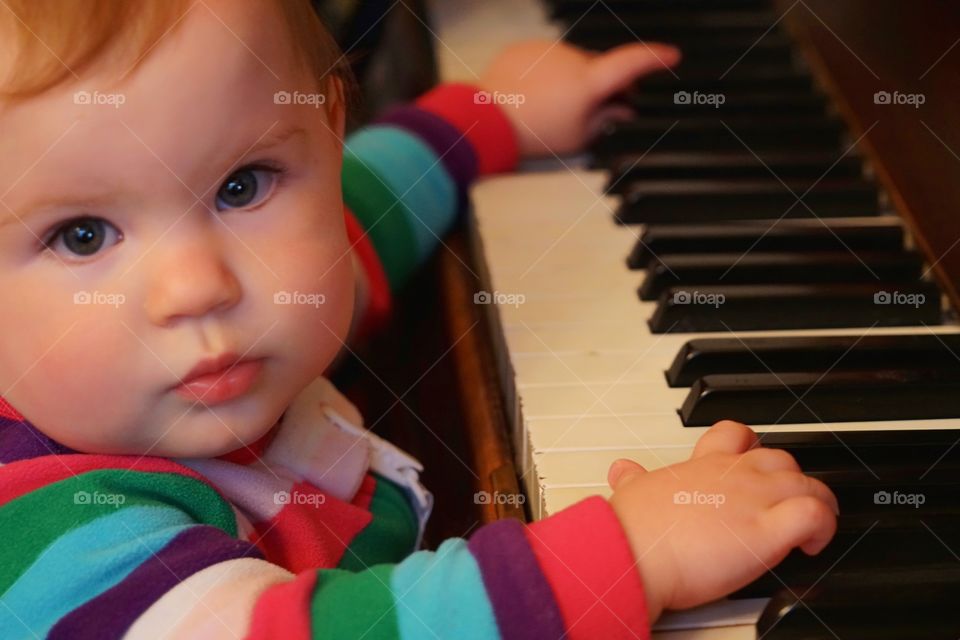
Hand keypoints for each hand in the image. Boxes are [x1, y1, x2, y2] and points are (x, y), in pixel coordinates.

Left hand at [478, 39, 679, 156]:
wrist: (486, 120)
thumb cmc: (532, 133)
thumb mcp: (578, 138)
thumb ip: (607, 120)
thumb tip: (624, 110)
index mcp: (588, 81)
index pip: (630, 63)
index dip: (654, 58)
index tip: (671, 55)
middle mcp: (570, 58)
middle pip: (600, 68)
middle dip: (604, 84)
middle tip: (600, 110)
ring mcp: (546, 51)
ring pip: (572, 63)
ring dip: (572, 80)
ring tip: (554, 108)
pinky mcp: (525, 49)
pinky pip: (546, 60)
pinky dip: (547, 75)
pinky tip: (536, 96)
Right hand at [607, 421, 838, 621]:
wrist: (633, 549)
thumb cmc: (631, 525)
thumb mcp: (631, 490)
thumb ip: (634, 478)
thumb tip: (623, 470)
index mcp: (702, 465)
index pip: (736, 436)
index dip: (753, 449)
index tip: (753, 472)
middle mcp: (732, 475)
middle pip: (781, 460)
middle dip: (790, 481)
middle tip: (784, 506)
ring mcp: (753, 499)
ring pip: (808, 483)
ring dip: (817, 504)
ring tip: (811, 530)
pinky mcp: (766, 531)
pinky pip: (814, 514)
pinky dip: (824, 527)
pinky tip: (811, 545)